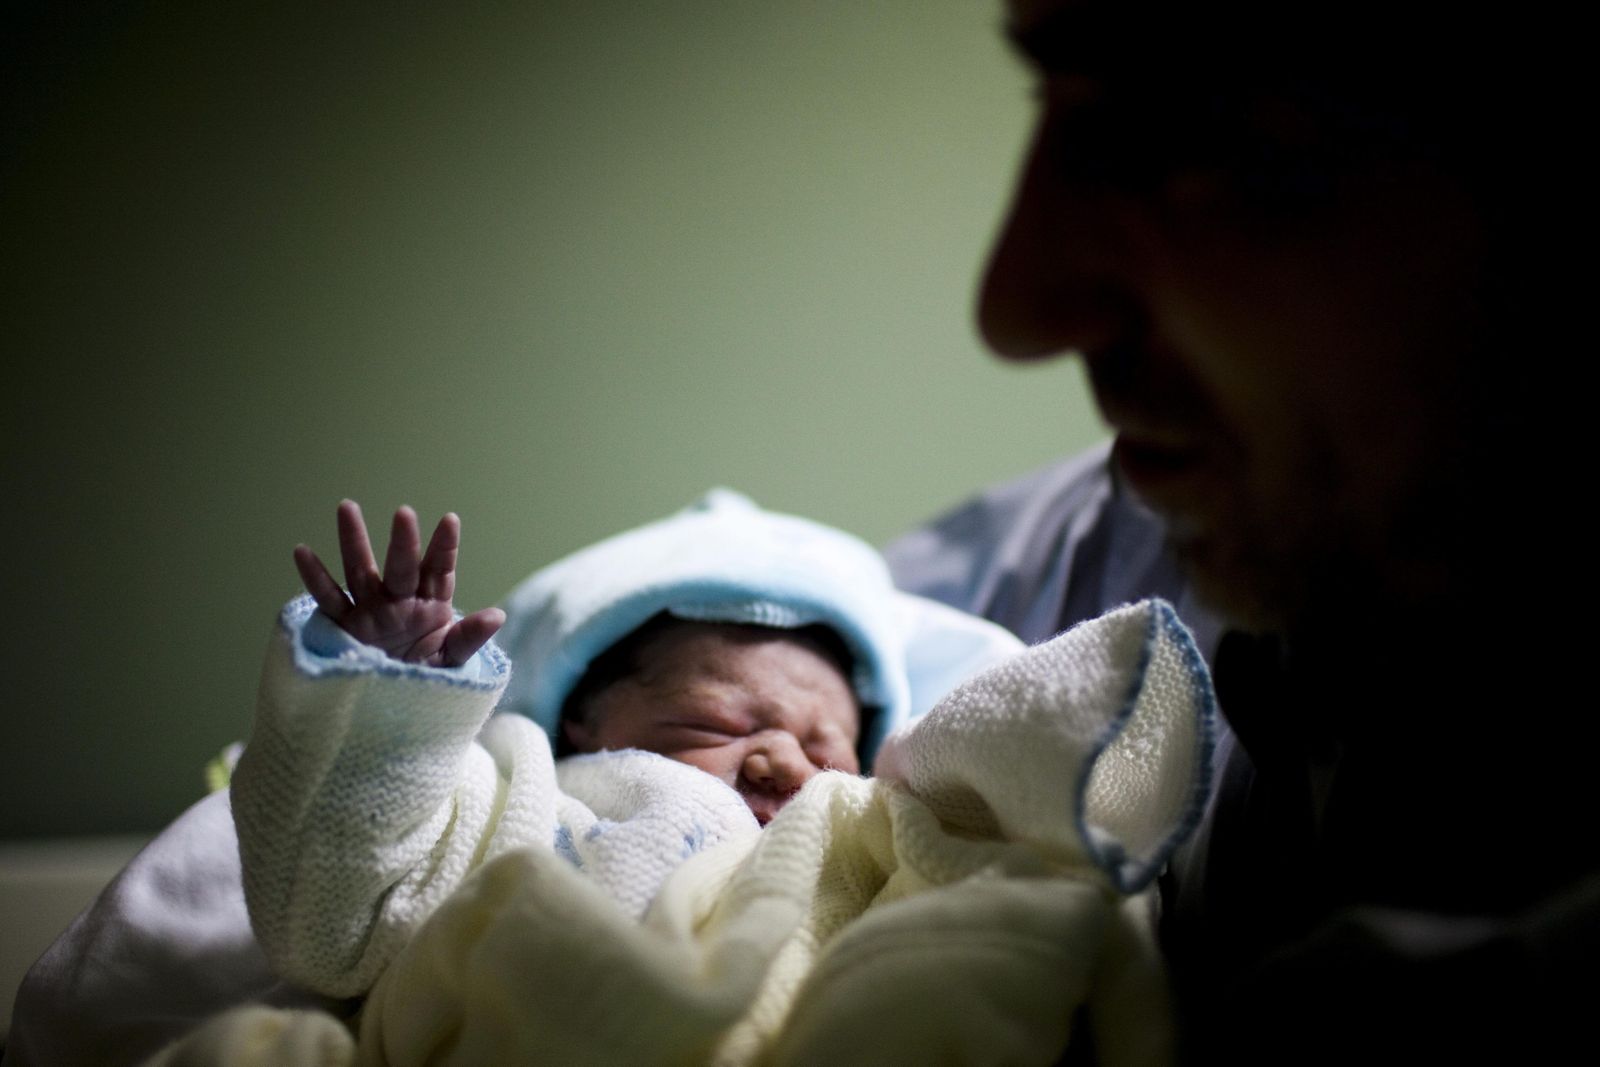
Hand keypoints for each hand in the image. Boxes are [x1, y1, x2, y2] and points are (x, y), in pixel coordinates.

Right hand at [293, 500, 505, 667]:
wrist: (394, 707)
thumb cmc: (427, 678)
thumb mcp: (451, 661)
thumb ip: (468, 638)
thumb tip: (497, 616)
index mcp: (431, 603)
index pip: (440, 570)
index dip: (444, 547)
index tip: (450, 519)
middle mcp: (399, 599)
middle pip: (401, 566)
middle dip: (402, 542)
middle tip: (403, 513)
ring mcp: (370, 609)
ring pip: (361, 571)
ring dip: (354, 541)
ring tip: (346, 507)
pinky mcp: (346, 625)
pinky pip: (329, 600)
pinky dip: (316, 578)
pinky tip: (302, 551)